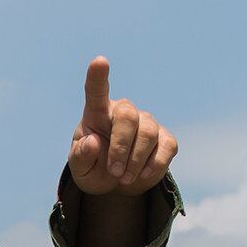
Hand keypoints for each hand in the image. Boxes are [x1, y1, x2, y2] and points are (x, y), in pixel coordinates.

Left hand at [67, 56, 177, 197]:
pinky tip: (142, 175)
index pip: (97, 91)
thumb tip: (93, 142)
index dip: (98, 76)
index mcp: (97, 113)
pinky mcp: (165, 138)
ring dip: (135, 161)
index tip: (100, 61)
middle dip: (121, 147)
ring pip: (148, 134)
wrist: (117, 184)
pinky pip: (166, 146)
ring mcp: (146, 122)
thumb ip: (81, 156)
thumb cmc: (94, 169)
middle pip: (128, 117)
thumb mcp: (80, 169)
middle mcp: (124, 112)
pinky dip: (154, 165)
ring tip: (124, 179)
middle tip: (114, 172)